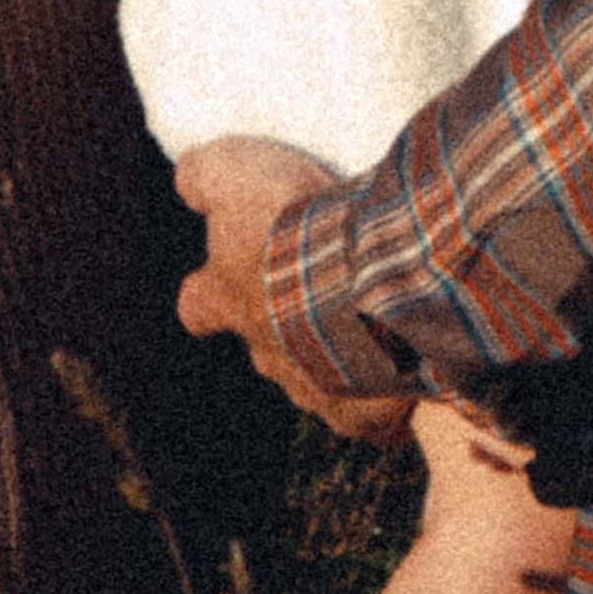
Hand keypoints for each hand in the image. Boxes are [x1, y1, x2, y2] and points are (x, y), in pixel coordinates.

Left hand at [174, 136, 414, 441]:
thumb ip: (202, 175)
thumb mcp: (233, 174)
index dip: (208, 293)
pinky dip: (382, 405)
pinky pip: (372, 420)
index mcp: (228, 300)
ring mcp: (314, 387)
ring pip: (315, 379)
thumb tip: (188, 179)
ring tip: (367, 324)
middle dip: (283, 323)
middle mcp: (265, 351)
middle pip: (263, 346)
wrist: (367, 280)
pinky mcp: (365, 415)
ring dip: (333, 354)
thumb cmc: (292, 227)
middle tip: (315, 290)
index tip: (221, 280)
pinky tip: (405, 376)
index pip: (198, 306)